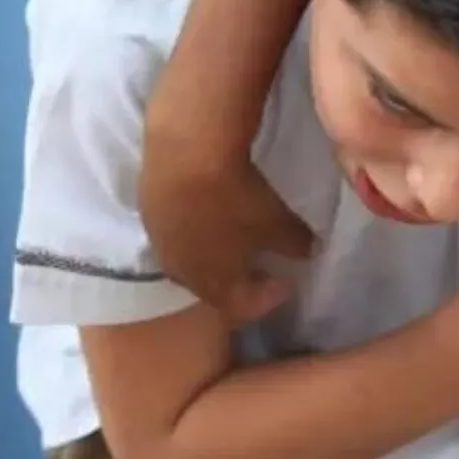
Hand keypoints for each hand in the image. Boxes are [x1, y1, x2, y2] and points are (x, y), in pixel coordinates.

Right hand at [141, 128, 316, 323]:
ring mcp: (159, 243)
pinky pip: (174, 234)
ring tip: (233, 243)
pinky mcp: (147, 212)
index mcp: (213, 285)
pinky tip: (207, 216)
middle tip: (259, 269)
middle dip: (237, 282)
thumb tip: (311, 251)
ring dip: (212, 259)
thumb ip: (297, 244)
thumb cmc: (236, 198)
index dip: (267, 299)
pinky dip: (194, 234)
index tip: (286, 284)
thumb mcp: (278, 223)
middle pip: (211, 288)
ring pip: (189, 262)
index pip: (242, 306)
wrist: (184, 152)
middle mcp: (180, 272)